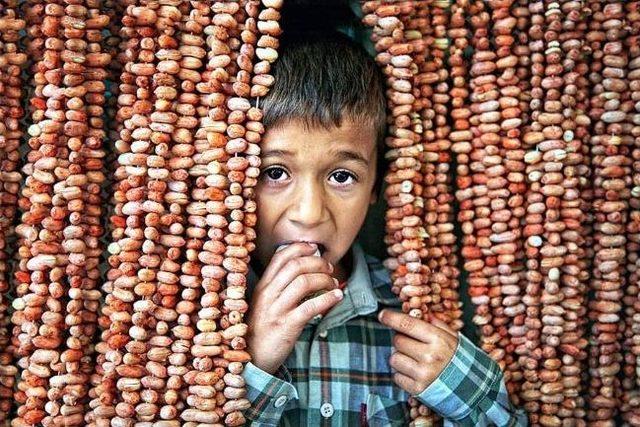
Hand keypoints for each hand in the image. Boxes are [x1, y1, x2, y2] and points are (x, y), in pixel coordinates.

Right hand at [246, 242, 343, 374]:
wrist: (250, 359)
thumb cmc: (261, 330)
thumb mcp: (263, 304)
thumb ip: (277, 287)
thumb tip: (302, 271)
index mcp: (262, 287)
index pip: (280, 257)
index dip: (299, 248)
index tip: (314, 247)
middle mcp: (268, 295)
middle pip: (295, 266)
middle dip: (317, 262)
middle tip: (329, 267)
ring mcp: (276, 310)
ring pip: (303, 282)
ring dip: (324, 279)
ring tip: (333, 283)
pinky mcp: (287, 326)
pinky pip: (310, 307)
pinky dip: (328, 299)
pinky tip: (336, 297)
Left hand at [378, 309, 457, 394]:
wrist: (473, 389)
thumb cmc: (460, 360)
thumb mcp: (454, 338)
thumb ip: (437, 324)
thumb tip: (420, 312)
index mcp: (438, 339)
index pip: (407, 324)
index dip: (391, 318)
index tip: (382, 315)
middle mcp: (429, 356)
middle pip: (398, 341)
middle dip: (402, 340)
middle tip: (413, 345)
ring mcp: (422, 374)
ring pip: (394, 358)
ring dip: (400, 358)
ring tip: (415, 361)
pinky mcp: (417, 389)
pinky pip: (396, 376)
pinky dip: (402, 374)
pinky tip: (415, 373)